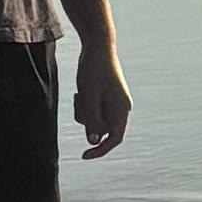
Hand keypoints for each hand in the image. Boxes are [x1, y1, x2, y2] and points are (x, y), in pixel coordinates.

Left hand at [74, 44, 133, 159]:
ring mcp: (114, 103)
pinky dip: (84, 106)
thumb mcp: (89, 96)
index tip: (84, 156)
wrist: (97, 46)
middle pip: (102, 129)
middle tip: (79, 100)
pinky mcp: (106, 98)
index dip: (100, 150)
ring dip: (84, 113)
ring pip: (96, 121)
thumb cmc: (93, 70)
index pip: (114, 139)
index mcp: (122, 109)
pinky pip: (94, 112)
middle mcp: (121, 108)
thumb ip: (92, 120)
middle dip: (87, 121)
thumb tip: (94, 141)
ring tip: (80, 94)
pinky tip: (81, 91)